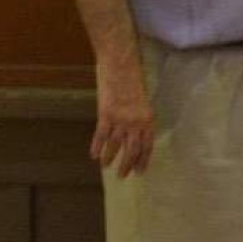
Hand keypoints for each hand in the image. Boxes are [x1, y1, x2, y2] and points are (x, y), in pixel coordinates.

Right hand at [92, 58, 154, 176]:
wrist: (120, 64)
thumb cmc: (133, 78)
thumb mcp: (142, 100)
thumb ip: (140, 117)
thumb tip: (134, 132)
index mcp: (148, 119)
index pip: (147, 145)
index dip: (143, 160)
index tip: (140, 171)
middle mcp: (136, 123)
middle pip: (132, 150)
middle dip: (127, 165)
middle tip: (122, 176)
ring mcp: (120, 120)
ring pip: (115, 146)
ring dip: (110, 158)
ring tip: (105, 166)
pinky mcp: (105, 114)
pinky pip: (101, 136)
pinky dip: (97, 146)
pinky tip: (94, 155)